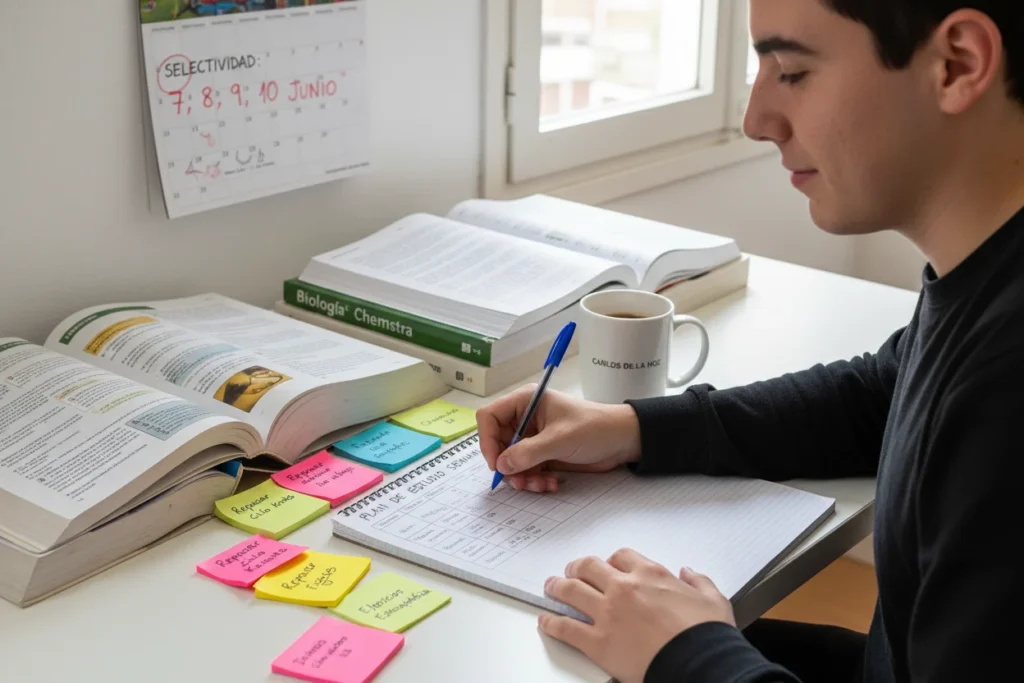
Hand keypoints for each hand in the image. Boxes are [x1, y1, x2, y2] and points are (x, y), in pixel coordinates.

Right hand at [476, 386, 640, 491]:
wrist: (623, 441)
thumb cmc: (595, 428)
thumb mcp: (560, 439)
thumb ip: (528, 452)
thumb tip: (501, 465)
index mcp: (525, 402)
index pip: (489, 417)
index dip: (487, 440)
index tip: (497, 463)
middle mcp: (525, 418)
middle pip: (497, 443)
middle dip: (507, 465)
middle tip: (518, 481)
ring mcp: (533, 437)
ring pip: (511, 461)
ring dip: (521, 477)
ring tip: (539, 485)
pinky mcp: (542, 454)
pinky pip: (525, 470)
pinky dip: (533, 480)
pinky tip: (550, 483)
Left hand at [539, 549, 735, 682]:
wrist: (697, 662)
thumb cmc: (705, 634)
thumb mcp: (713, 599)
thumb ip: (699, 581)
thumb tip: (689, 572)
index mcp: (650, 575)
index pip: (621, 556)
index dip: (610, 560)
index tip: (607, 565)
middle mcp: (624, 588)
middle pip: (589, 567)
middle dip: (577, 567)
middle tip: (571, 570)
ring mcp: (607, 613)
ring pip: (571, 591)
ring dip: (557, 587)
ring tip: (551, 587)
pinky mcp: (597, 641)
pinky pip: (566, 628)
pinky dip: (551, 623)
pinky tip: (545, 621)